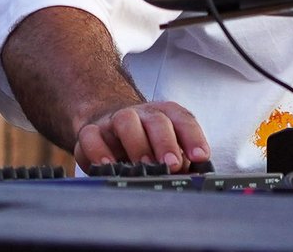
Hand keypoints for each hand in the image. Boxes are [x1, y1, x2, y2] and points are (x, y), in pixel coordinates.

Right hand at [74, 99, 209, 172]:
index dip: (194, 138)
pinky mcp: (92, 131)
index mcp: (167, 114)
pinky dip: (98, 150)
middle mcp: (143, 114)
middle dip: (166, 143)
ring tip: (143, 166)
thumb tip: (192, 177)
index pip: (184, 120)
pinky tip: (107, 165)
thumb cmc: (146, 140)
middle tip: (172, 165)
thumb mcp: (166, 146)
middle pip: (157, 121)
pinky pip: (91, 135)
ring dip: (136, 144)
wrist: (111, 124)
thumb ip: (180, 159)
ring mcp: (115, 120)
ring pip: (126, 120)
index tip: (201, 157)